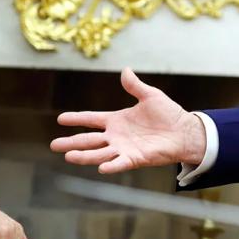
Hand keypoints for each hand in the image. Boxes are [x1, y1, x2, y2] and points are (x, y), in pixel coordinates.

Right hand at [50, 67, 206, 172]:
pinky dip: (111, 165)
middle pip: (89, 139)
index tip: (61, 119)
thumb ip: (135, 86)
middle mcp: (116, 136)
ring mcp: (124, 148)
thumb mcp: (150, 95)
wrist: (184, 131)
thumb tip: (125, 70)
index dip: (77, 119)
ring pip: (99, 153)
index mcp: (117, 120)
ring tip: (68, 156)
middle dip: (71, 142)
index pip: (92, 120)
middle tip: (54, 145)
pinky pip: (120, 163)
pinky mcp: (135, 158)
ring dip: (84, 155)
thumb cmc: (168, 114)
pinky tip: (100, 168)